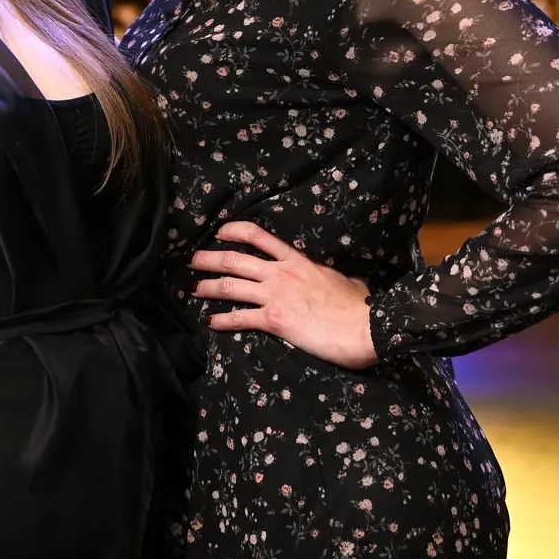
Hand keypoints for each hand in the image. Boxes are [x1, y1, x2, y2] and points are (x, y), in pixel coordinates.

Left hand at [191, 221, 379, 368]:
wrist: (366, 327)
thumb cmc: (359, 306)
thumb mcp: (344, 278)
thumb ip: (331, 275)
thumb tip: (342, 278)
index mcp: (297, 260)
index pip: (258, 236)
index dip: (233, 231)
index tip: (219, 232)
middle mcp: (281, 273)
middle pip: (234, 260)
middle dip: (208, 259)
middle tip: (192, 261)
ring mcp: (275, 295)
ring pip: (229, 286)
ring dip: (206, 286)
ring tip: (192, 289)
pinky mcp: (274, 320)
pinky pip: (239, 317)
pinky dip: (220, 319)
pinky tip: (209, 322)